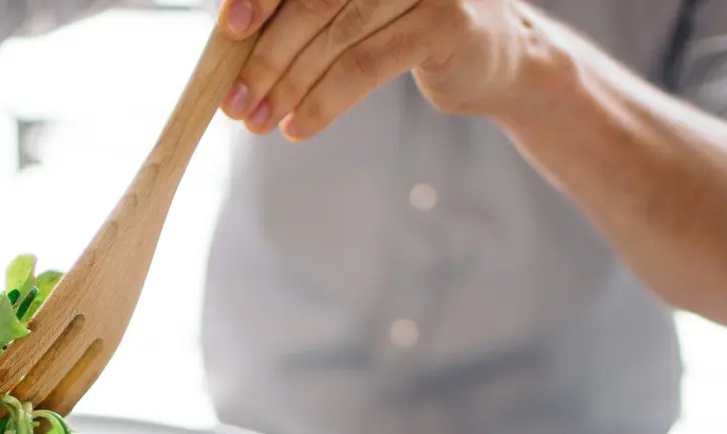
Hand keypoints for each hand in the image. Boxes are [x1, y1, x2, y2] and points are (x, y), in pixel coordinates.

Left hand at [217, 0, 547, 139]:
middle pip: (314, 0)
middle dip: (266, 55)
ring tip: (260, 122)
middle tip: (235, 101)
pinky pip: (366, 66)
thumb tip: (233, 34)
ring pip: (336, 38)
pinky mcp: (446, 22)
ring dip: (289, 86)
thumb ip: (308, 9)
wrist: (498, 59)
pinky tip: (299, 128)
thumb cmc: (410, 29)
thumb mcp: (357, 8)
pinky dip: (324, 102)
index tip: (228, 30)